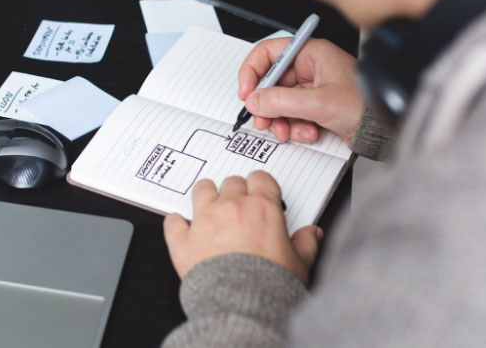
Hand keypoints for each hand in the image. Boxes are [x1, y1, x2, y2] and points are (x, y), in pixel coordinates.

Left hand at [163, 171, 322, 283]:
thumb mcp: (300, 264)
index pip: (260, 179)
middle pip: (231, 182)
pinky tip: (182, 228)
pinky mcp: (183, 240)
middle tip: (239, 206)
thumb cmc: (271, 285)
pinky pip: (173, 222)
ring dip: (206, 195)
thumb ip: (306, 244)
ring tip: (210, 207)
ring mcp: (205, 220)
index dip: (261, 185)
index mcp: (262, 208)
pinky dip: (177, 224)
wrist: (243, 305)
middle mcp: (232, 207)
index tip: (261, 194)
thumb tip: (312, 234)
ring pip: (202, 189)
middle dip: (236, 191)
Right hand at [238, 37, 362, 142]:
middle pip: (271, 82)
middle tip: (262, 120)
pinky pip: (290, 115)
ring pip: (278, 102)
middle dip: (266, 105)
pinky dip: (293, 127)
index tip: (247, 93)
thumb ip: (282, 101)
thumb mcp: (319, 103)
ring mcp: (311, 88)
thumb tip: (255, 101)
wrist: (386, 130)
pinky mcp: (314, 107)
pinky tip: (307, 132)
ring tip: (287, 131)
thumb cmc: (367, 106)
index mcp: (312, 53)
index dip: (252, 72)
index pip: (268, 53)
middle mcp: (310, 67)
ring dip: (279, 120)